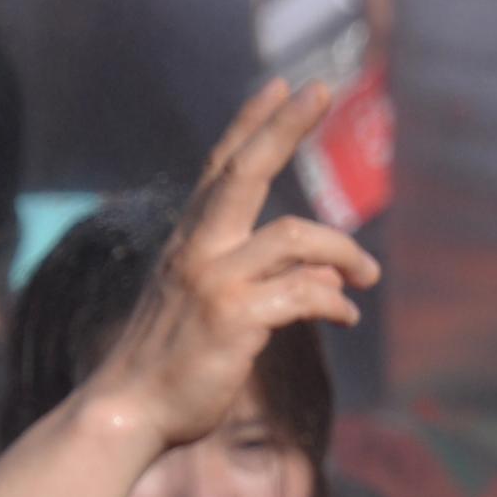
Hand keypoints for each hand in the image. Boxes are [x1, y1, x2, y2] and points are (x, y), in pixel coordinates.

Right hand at [86, 80, 379, 448]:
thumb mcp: (215, 309)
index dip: (251, 123)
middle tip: (322, 90)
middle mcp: (197, 249)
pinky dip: (333, 300)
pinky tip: (345, 313)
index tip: (282, 86)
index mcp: (188, 241)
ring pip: (294, 237)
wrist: (128, 410)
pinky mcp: (234, 318)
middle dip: (284, 126)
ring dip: (343, 251)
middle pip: (246, 170)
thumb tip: (330, 275)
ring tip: (368, 276)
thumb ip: (266, 282)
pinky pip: (304, 293)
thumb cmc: (172, 364)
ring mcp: (213, 281)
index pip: (221, 166)